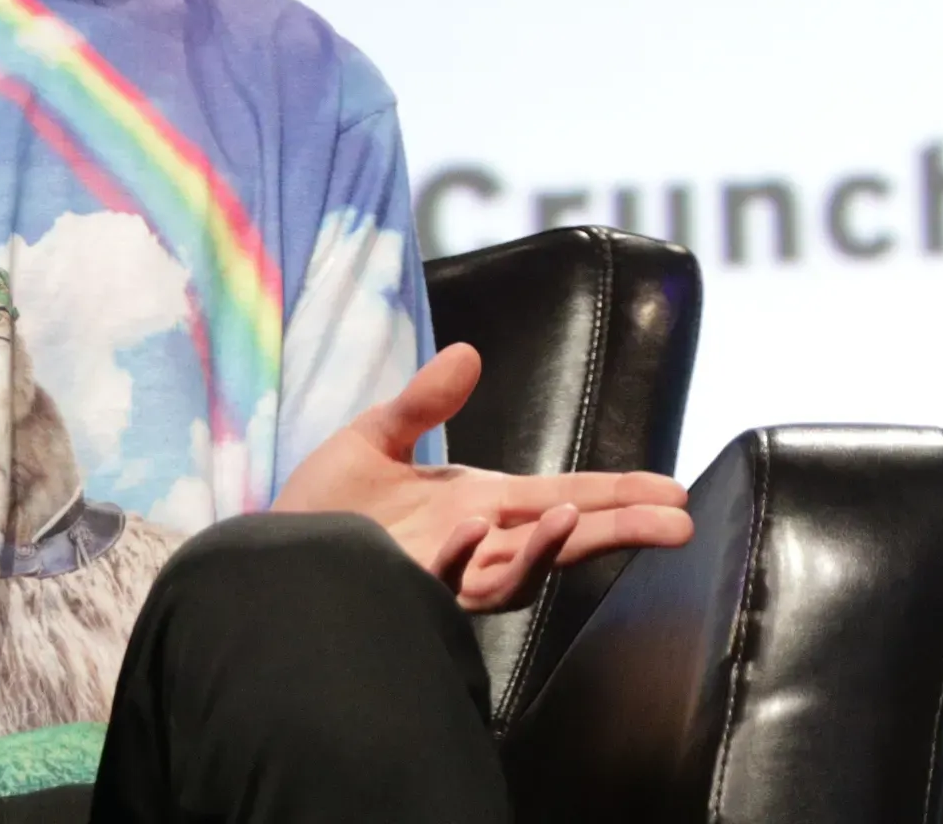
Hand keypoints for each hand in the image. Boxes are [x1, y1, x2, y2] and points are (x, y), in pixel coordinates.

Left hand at [276, 342, 691, 610]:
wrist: (265, 558)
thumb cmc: (322, 507)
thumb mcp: (376, 436)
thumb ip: (423, 401)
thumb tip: (468, 353)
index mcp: (481, 504)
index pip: (566, 498)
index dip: (619, 495)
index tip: (674, 491)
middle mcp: (475, 544)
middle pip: (563, 542)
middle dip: (618, 531)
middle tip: (676, 524)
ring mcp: (443, 573)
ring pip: (514, 572)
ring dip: (545, 546)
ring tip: (574, 515)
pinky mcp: (404, 590)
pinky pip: (446, 581)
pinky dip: (465, 557)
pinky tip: (475, 527)